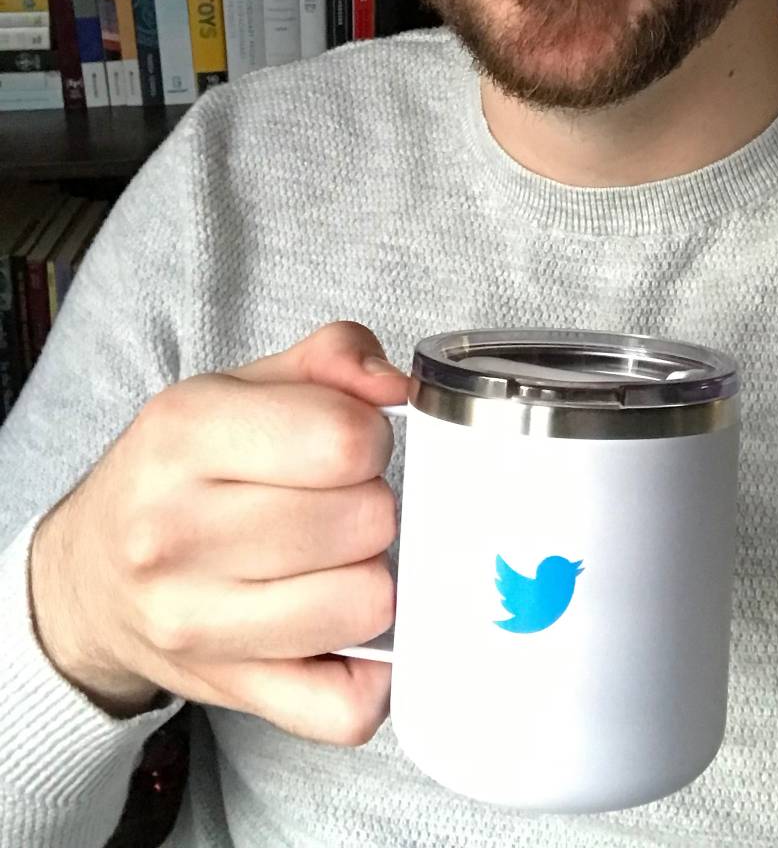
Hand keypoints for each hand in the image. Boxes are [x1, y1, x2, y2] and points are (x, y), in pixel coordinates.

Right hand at [29, 322, 407, 745]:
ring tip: (339, 558)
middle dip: (374, 503)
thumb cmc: (182, 470)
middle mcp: (177, 532)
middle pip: (367, 520)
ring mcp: (198, 624)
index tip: (349, 444)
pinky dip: (371, 675)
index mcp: (184, 435)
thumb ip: (331, 358)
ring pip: (369, 605)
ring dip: (374, 576)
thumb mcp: (239, 385)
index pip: (343, 439)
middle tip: (341, 503)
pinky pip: (346, 707)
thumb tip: (397, 390)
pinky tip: (350, 633)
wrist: (90, 576)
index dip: (371, 436)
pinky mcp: (230, 694)